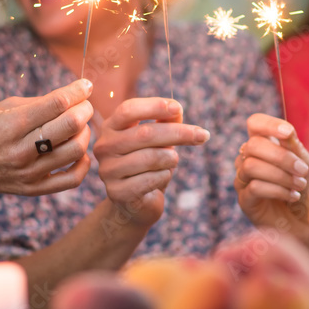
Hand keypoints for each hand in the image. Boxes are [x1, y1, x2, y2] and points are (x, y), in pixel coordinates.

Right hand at [0, 79, 93, 195]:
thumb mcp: (4, 107)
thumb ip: (39, 102)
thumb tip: (74, 95)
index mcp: (12, 124)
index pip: (57, 103)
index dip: (78, 90)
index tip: (86, 85)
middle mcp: (22, 150)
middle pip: (71, 125)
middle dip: (85, 109)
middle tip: (83, 105)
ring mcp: (29, 172)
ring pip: (76, 150)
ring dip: (85, 133)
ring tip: (78, 127)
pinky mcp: (33, 189)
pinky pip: (72, 179)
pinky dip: (83, 163)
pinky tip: (78, 153)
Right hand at [95, 97, 209, 229]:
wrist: (136, 202)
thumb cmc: (148, 163)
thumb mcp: (158, 139)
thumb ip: (166, 122)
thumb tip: (176, 110)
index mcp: (111, 127)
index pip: (128, 110)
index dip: (154, 106)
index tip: (178, 108)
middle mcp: (104, 147)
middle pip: (145, 134)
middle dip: (178, 133)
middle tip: (203, 135)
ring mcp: (108, 170)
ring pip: (151, 158)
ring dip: (171, 158)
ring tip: (172, 161)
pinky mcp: (117, 192)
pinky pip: (151, 179)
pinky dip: (164, 176)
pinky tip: (162, 177)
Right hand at [235, 113, 308, 241]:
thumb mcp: (307, 164)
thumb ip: (295, 148)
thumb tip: (286, 132)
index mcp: (265, 145)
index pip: (255, 124)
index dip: (268, 124)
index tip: (288, 133)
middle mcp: (249, 159)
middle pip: (252, 145)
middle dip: (281, 156)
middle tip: (303, 170)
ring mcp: (244, 180)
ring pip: (250, 166)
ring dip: (280, 175)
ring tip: (299, 185)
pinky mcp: (244, 200)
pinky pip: (253, 187)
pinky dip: (277, 190)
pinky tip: (292, 196)